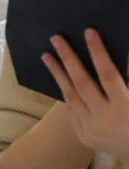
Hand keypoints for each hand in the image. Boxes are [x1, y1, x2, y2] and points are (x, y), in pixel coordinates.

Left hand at [43, 30, 128, 162]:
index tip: (89, 32)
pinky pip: (71, 108)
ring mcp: (91, 129)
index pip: (108, 75)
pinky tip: (58, 76)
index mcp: (124, 108)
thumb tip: (122, 50)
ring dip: (57, 73)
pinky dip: (65, 92)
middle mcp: (106, 119)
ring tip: (46, 55)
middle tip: (56, 38)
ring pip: (70, 96)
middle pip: (82, 83)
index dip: (98, 53)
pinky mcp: (82, 136)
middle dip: (68, 59)